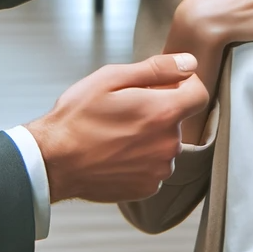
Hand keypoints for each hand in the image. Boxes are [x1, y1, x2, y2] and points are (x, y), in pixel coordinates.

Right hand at [24, 54, 209, 203]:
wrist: (53, 161)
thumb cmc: (77, 117)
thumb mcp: (112, 78)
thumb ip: (157, 69)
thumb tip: (189, 62)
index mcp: (162, 113)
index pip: (199, 94)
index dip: (183, 84)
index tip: (163, 85)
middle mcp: (168, 145)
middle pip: (178, 119)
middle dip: (159, 109)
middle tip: (125, 108)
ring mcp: (159, 170)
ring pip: (165, 143)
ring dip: (150, 135)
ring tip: (116, 132)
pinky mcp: (147, 188)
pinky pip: (154, 166)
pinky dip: (141, 158)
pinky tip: (116, 152)